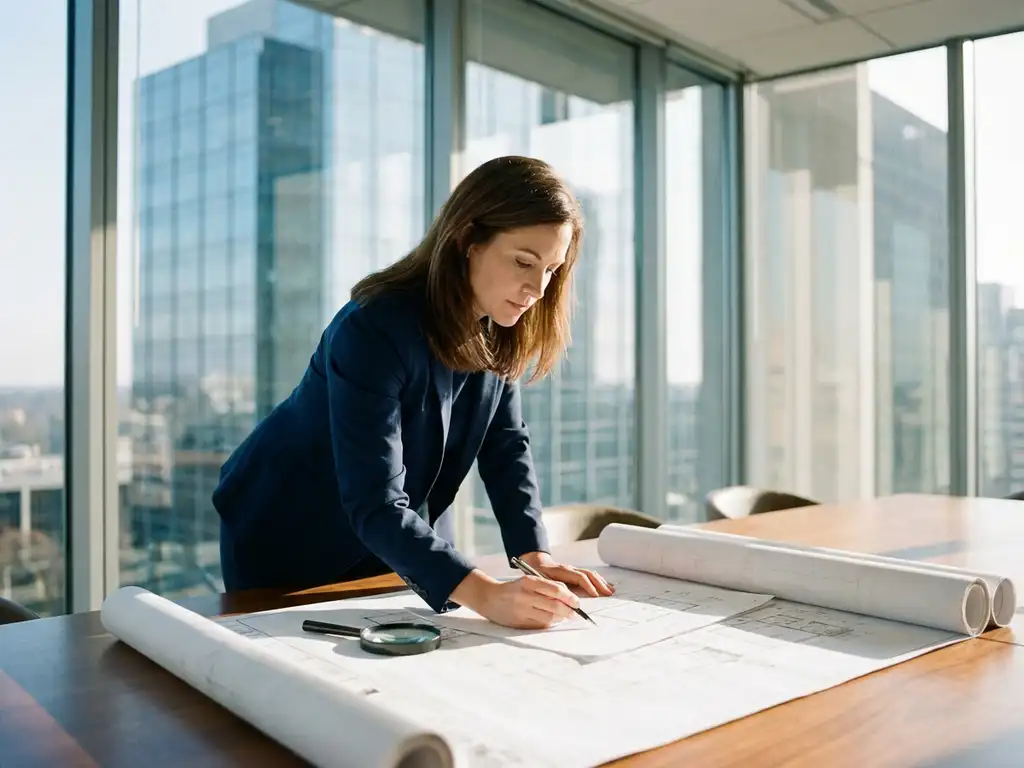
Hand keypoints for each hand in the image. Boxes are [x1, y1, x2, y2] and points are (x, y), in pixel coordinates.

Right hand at [450, 569, 579, 629]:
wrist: (489, 598)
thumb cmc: (513, 589)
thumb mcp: (528, 581)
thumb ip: (547, 586)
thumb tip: (569, 596)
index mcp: (529, 582)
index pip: (556, 590)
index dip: (570, 597)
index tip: (577, 602)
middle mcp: (526, 596)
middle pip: (555, 605)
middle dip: (569, 611)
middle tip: (575, 612)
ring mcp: (523, 611)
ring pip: (550, 617)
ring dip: (561, 618)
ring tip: (564, 616)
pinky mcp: (520, 623)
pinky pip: (541, 625)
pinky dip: (550, 624)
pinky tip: (551, 620)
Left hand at [519, 551, 615, 597]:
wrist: (535, 563)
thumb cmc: (538, 575)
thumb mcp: (542, 583)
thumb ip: (553, 590)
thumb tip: (565, 601)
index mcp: (561, 571)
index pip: (579, 577)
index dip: (588, 586)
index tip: (596, 595)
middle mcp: (569, 568)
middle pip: (588, 574)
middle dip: (599, 584)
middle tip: (608, 594)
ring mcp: (573, 569)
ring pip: (590, 574)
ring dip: (601, 582)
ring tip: (610, 590)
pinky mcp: (575, 572)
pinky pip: (589, 575)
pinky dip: (598, 580)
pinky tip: (605, 586)